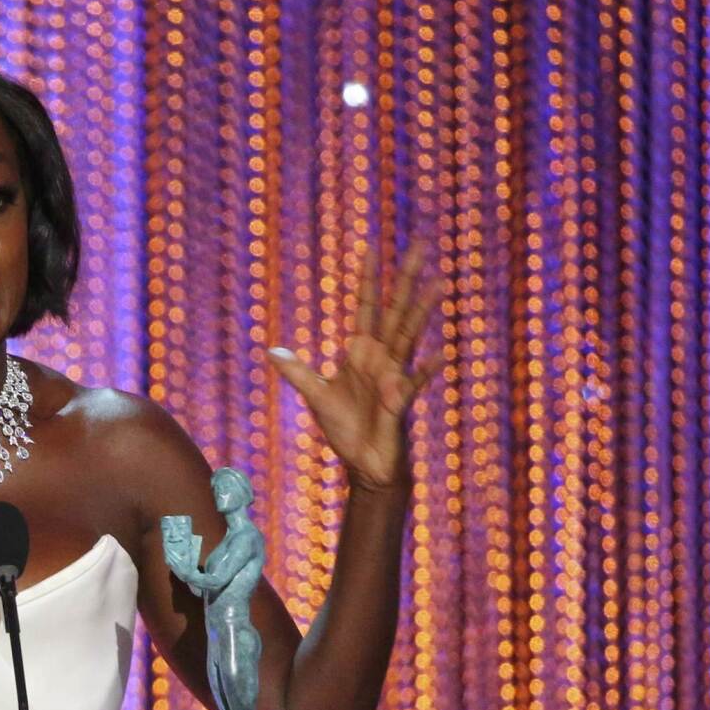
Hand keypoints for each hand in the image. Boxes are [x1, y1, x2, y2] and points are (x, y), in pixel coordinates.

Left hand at [266, 241, 445, 488]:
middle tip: (420, 246)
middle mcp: (380, 358)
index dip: (367, 279)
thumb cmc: (345, 429)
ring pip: (408, 336)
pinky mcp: (399, 401)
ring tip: (436, 283)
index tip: (370, 248)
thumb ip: (298, 372)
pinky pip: (413, 383)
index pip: (365, 307)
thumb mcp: (317, 396)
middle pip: (394, 310)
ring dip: (421, 311)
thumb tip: (272, 350)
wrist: (364, 464)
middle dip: (404, 279)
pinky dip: (423, 370)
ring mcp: (393, 376)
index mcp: (360, 353)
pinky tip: (437, 357)